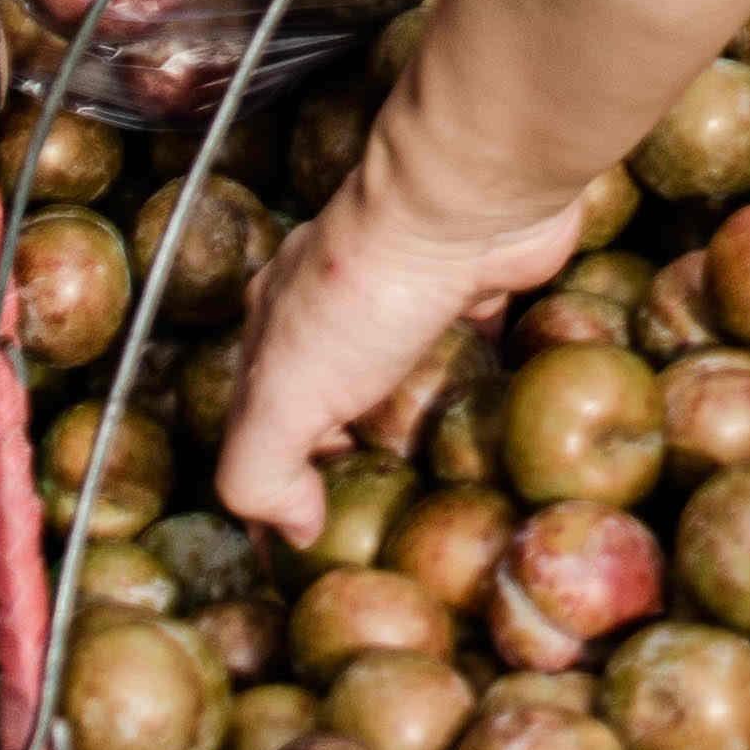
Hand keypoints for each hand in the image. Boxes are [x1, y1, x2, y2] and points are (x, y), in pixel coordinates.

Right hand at [208, 142, 581, 544]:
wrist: (465, 202)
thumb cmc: (365, 294)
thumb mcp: (283, 394)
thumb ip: (260, 469)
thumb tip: (293, 529)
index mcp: (275, 327)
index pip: (261, 422)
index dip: (276, 486)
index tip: (306, 548)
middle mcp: (334, 307)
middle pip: (329, 396)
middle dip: (345, 456)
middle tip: (380, 521)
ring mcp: (405, 294)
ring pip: (399, 375)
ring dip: (410, 422)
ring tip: (435, 486)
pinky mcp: (473, 288)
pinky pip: (469, 349)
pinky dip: (473, 385)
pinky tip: (488, 425)